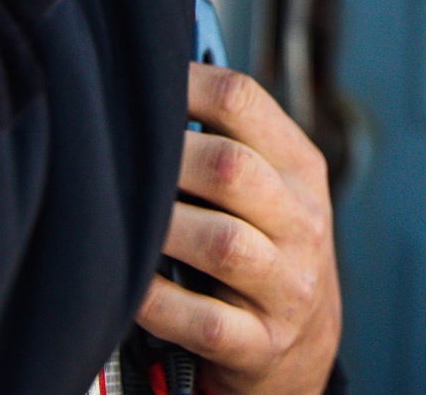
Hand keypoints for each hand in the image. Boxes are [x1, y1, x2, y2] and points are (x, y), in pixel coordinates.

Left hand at [137, 64, 340, 394]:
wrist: (306, 349)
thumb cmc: (263, 243)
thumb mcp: (268, 184)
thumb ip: (224, 135)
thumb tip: (143, 76)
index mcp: (300, 166)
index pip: (242, 98)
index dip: (182, 83)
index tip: (135, 84)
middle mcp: (303, 222)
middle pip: (229, 167)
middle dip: (166, 158)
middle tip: (119, 157)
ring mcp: (288, 288)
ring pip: (222, 243)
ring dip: (162, 227)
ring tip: (125, 219)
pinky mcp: (261, 345)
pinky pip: (203, 320)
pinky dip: (157, 299)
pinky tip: (131, 283)